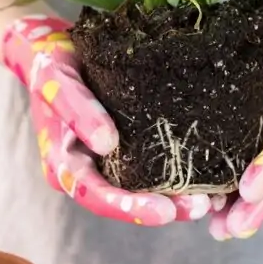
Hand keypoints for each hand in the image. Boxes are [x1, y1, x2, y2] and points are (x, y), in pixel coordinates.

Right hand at [2, 14, 210, 225]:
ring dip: (175, 197)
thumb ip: (76, 109)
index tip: (163, 211)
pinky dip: (176, 174)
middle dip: (162, 208)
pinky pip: (150, 168)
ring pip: (141, 190)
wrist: (52, 52)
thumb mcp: (55, 80)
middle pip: (123, 201)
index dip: (127, 208)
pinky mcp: (125, 148)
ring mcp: (106, 162)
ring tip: (212, 198)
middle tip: (200, 207)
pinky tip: (206, 176)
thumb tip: (105, 144)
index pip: (94, 195)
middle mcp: (85, 171)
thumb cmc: (50, 65)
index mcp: (63, 165)